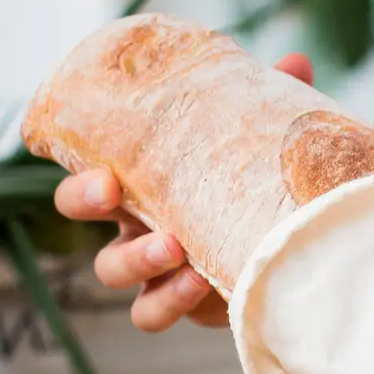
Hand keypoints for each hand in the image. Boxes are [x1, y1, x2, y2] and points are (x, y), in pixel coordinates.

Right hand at [52, 52, 315, 331]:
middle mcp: (134, 221)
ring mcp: (153, 267)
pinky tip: (203, 284)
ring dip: (138, 260)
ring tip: (176, 248)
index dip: (80, 180)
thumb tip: (296, 62)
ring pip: (112, 271)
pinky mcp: (181, 302)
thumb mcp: (256, 142)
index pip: (85, 174)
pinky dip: (169, 301)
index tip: (105, 176)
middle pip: (77, 211)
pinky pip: (152, 311)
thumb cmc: (253, 183)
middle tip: (114, 193)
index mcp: (140, 178)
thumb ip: (268, 108)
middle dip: (86, 203)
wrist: (289, 243)